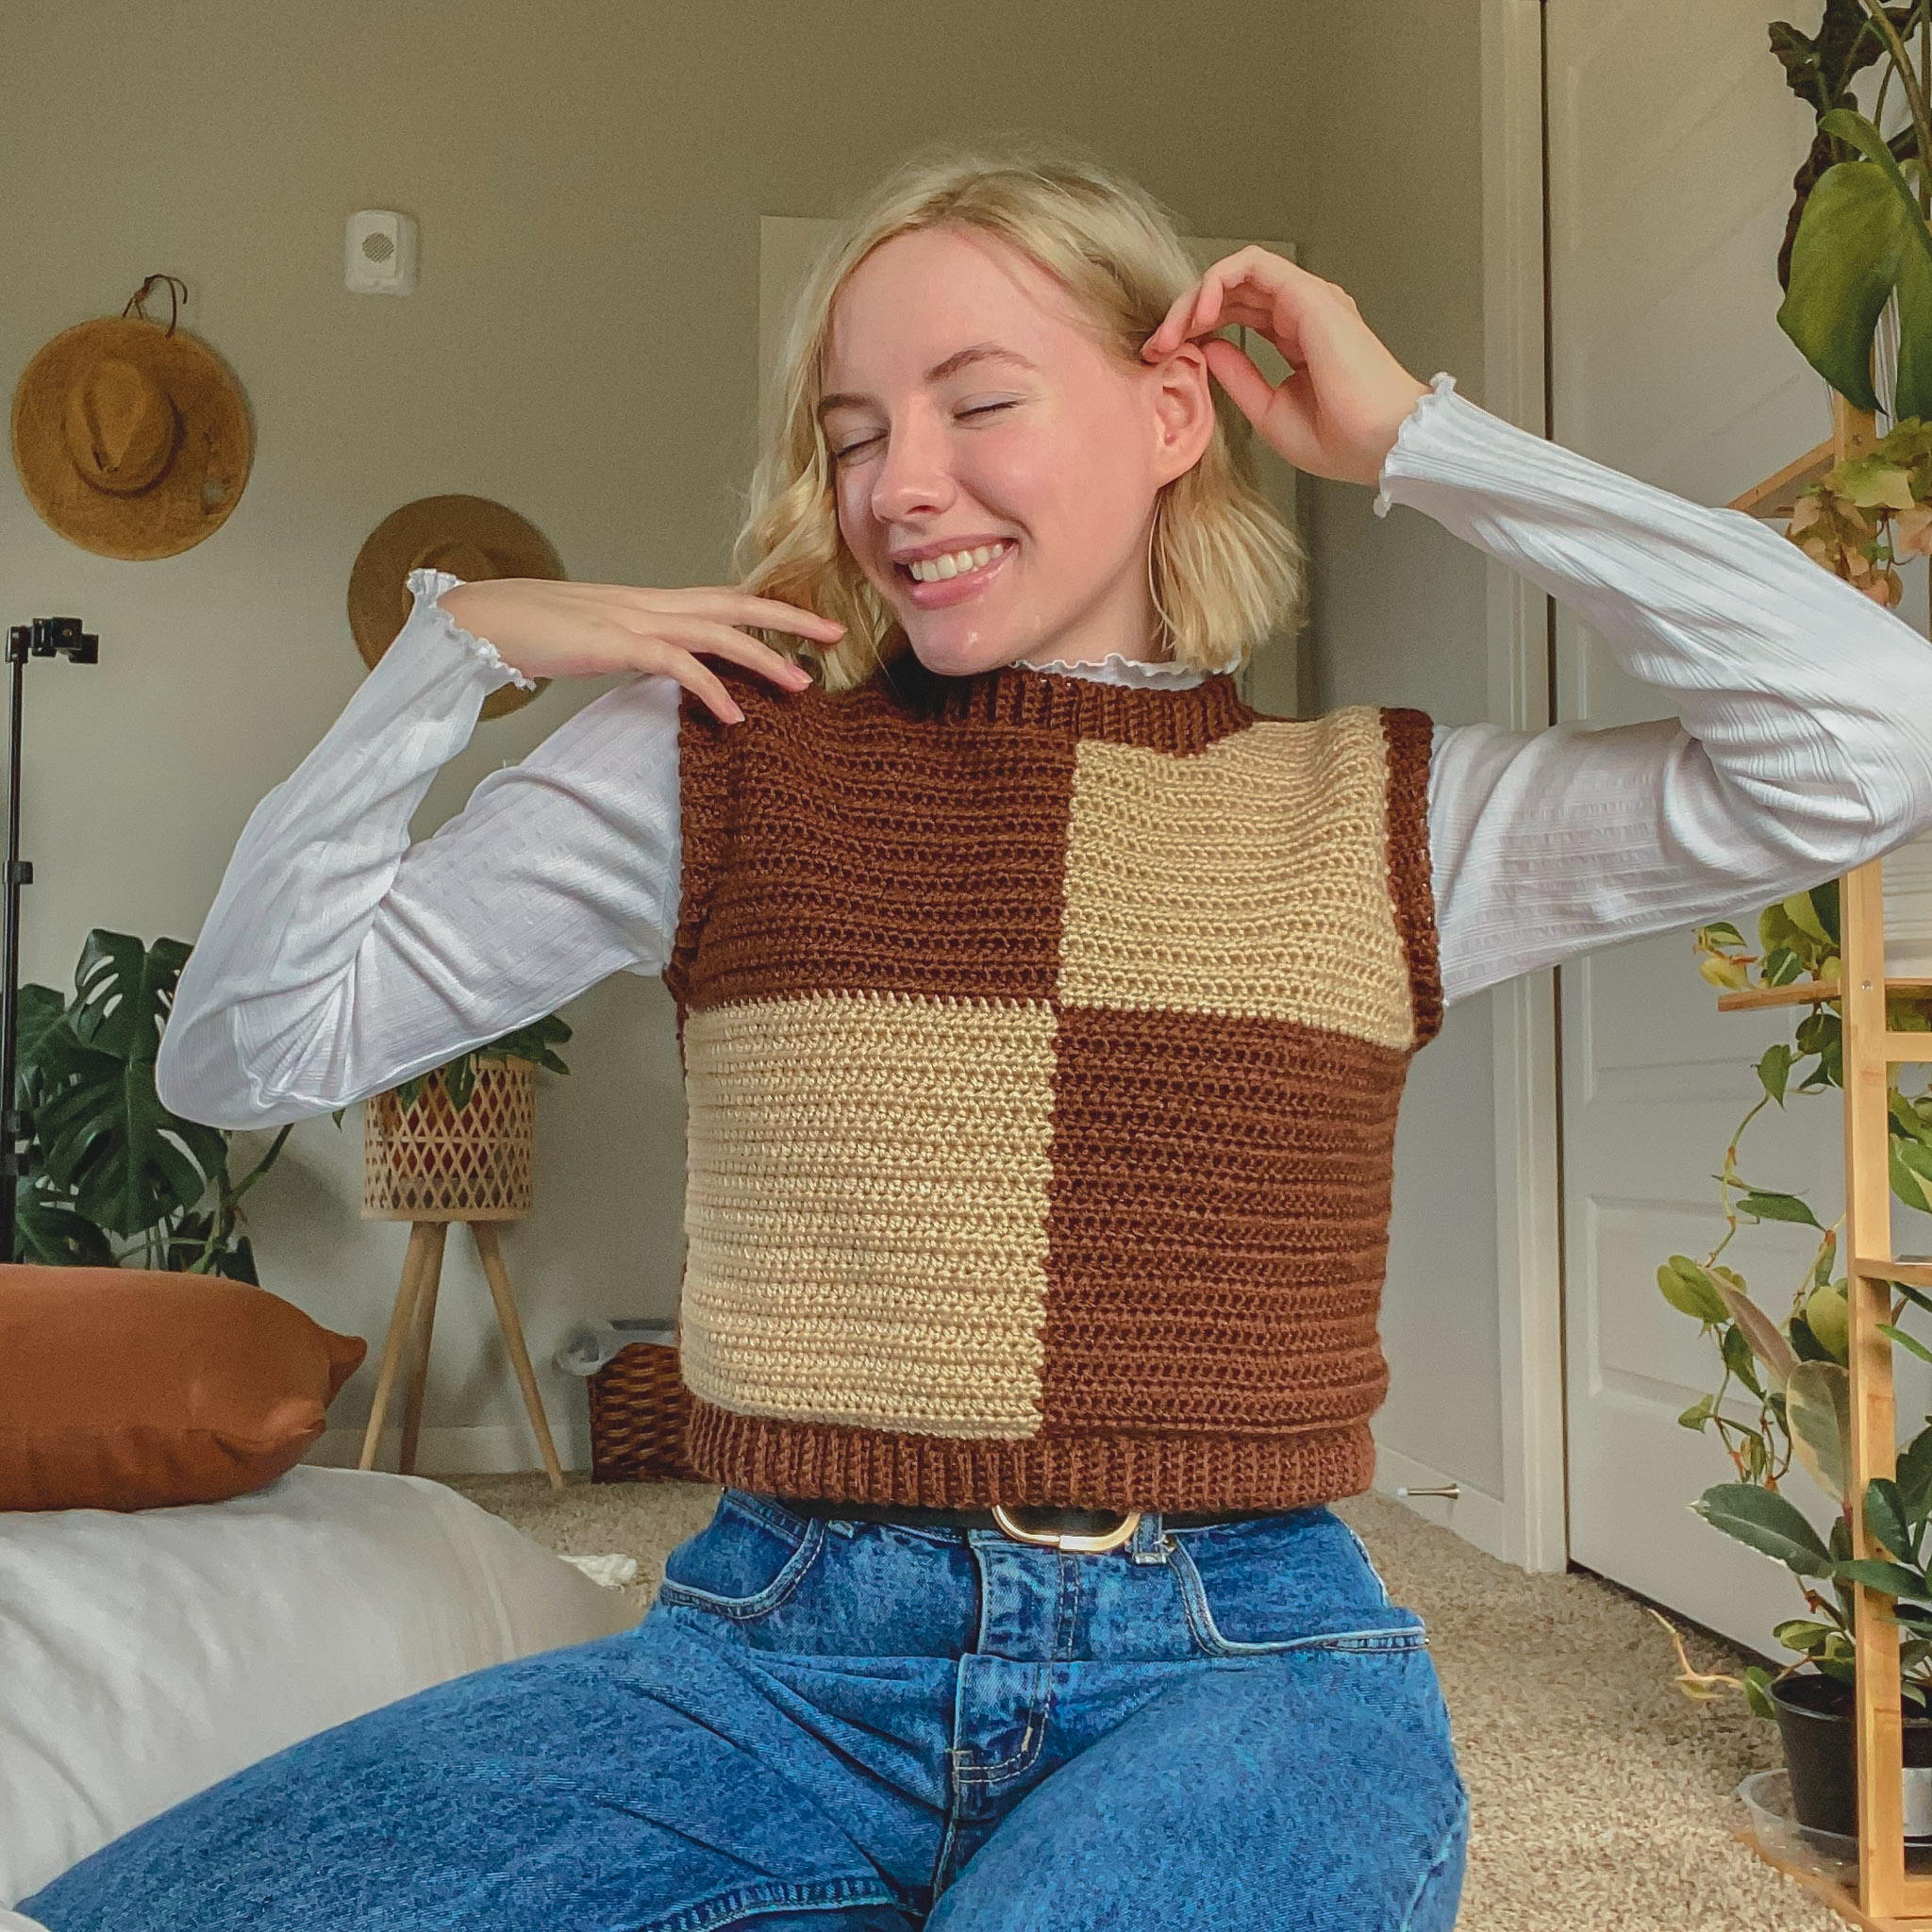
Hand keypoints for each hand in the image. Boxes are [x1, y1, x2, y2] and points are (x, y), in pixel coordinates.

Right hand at [435, 579, 842, 724]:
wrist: (480, 620)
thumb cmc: (531, 633)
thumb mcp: (598, 642)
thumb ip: (636, 653)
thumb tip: (665, 672)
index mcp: (648, 602)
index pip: (722, 598)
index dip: (768, 608)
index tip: (808, 623)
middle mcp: (650, 603)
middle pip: (736, 603)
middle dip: (790, 617)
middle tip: (837, 633)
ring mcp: (634, 619)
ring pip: (718, 631)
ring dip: (765, 658)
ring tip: (801, 685)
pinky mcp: (617, 644)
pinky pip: (678, 665)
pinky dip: (712, 689)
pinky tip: (734, 716)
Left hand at [1142, 248, 1430, 487]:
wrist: (1381, 445)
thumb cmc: (1340, 439)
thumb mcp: (1268, 412)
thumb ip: (1238, 376)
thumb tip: (1207, 347)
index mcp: (1297, 339)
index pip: (1236, 313)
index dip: (1194, 329)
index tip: (1161, 358)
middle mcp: (1302, 312)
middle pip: (1231, 291)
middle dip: (1184, 313)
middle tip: (1156, 346)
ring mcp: (1307, 300)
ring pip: (1237, 272)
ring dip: (1195, 297)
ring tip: (1171, 332)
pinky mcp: (1307, 295)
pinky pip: (1253, 265)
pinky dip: (1218, 280)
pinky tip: (1199, 313)